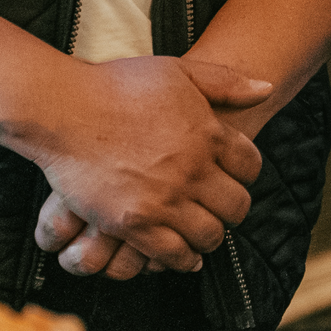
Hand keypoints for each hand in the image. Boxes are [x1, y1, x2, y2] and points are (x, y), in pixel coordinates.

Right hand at [22, 57, 270, 272]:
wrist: (64, 108)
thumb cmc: (117, 85)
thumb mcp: (178, 71)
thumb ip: (225, 81)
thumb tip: (267, 88)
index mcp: (208, 133)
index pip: (250, 166)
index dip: (245, 174)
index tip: (233, 177)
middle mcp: (193, 169)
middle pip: (236, 206)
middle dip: (232, 210)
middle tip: (220, 209)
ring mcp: (165, 199)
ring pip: (209, 235)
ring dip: (209, 236)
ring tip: (201, 232)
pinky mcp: (135, 223)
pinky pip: (174, 254)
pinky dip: (184, 259)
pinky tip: (183, 255)